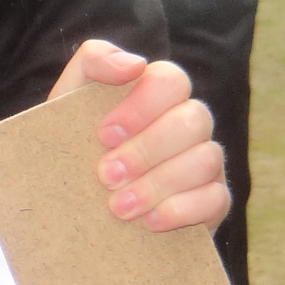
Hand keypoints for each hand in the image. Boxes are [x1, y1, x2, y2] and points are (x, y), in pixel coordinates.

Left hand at [46, 40, 229, 233]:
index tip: (103, 135)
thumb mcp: (68, 100)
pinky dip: (181, 210)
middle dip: (146, 150)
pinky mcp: (213, 200)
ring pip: (206, 159)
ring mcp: (205, 161)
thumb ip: (94, 62)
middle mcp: (187, 123)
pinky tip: (149, 222)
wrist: (70, 206)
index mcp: (157, 94)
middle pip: (193, 119)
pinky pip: (216, 198)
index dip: (141, 106)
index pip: (170, 80)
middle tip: (106, 176)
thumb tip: (134, 64)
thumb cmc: (72, 144)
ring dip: (159, 184)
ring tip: (119, 207)